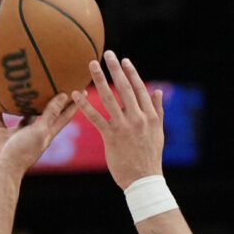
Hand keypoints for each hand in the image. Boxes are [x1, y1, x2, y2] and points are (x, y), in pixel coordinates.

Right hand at [0, 95, 77, 176]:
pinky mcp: (2, 135)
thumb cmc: (22, 152)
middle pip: (46, 113)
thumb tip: (64, 96)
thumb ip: (50, 114)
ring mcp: (17, 134)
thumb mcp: (40, 131)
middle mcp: (34, 133)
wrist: (0, 170)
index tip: (83, 89)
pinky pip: (0, 119)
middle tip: (57, 82)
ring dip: (25, 103)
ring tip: (26, 87)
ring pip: (23, 115)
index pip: (64, 116)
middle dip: (52, 100)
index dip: (74, 104)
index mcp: (47, 133)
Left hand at [72, 51, 164, 188]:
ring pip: (110, 98)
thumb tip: (157, 91)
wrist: (143, 179)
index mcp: (149, 115)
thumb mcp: (158, 132)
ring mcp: (124, 126)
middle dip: (115, 69)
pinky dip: (85, 105)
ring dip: (99, 80)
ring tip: (91, 65)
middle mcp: (138, 117)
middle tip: (106, 53)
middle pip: (124, 88)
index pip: (139, 89)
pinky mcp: (111, 137)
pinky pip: (96, 118)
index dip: (131, 73)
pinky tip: (76, 94)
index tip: (124, 60)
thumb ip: (157, 110)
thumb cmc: (149, 157)